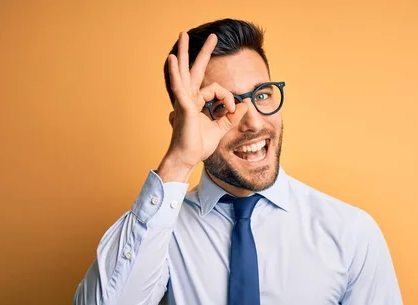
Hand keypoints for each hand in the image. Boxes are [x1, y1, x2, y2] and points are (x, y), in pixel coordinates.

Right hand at [158, 32, 247, 180]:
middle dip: (203, 51)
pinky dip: (175, 73)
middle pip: (195, 69)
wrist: (187, 158)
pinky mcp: (184, 107)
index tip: (233, 110)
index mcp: (198, 103)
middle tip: (211, 35)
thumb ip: (232, 116)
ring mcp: (185, 101)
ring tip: (182, 34)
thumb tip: (246, 104)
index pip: (217, 90)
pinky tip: (171, 59)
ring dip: (183, 52)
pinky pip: (180, 87)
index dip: (229, 98)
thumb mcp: (220, 129)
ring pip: (185, 71)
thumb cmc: (198, 145)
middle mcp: (190, 98)